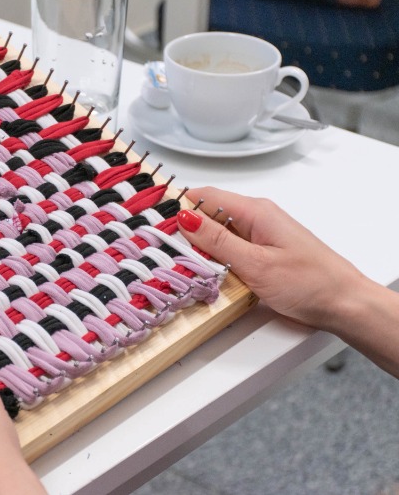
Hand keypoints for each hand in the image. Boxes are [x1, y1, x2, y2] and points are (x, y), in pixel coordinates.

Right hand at [176, 187, 368, 331]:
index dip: (178, 207)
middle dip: (185, 233)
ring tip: (184, 267)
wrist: (345, 305)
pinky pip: (229, 250)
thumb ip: (217, 241)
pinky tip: (209, 275)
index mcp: (255, 211)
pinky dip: (216, 261)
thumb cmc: (310, 283)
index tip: (157, 225)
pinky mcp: (262, 253)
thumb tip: (185, 217)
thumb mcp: (256, 264)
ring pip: (216, 235)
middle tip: (166, 254)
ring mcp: (259, 236)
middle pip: (207, 216)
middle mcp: (256, 218)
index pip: (204, 196)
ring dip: (200, 250)